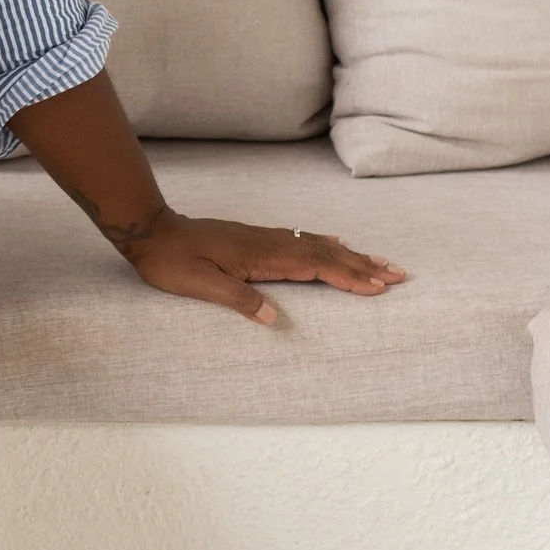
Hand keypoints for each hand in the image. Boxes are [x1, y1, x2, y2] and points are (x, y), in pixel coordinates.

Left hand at [115, 209, 406, 325]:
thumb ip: (237, 299)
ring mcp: (263, 238)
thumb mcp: (200, 285)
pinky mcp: (256, 239)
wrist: (150, 230)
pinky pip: (302, 241)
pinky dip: (326, 245)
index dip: (349, 277)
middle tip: (399, 274)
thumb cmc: (172, 262)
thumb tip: (273, 319)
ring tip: (379, 262)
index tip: (380, 286)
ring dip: (350, 255)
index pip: (315, 266)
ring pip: (316, 246)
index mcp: (261, 255)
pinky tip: (334, 245)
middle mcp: (268, 242)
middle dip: (363, 265)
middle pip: (325, 253)